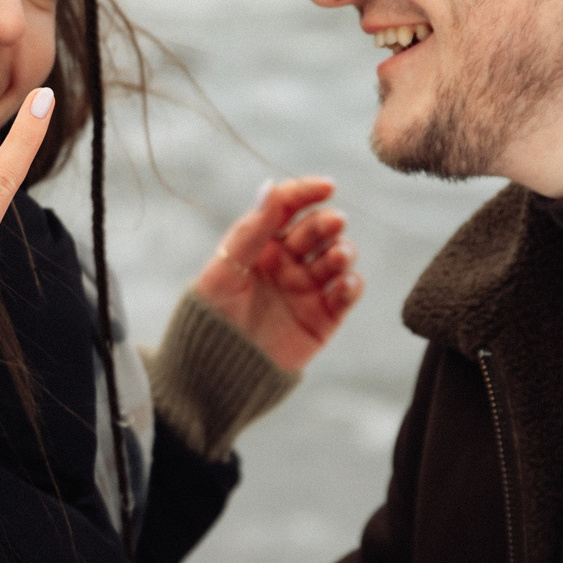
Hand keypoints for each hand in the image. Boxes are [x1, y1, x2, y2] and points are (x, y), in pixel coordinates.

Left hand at [189, 176, 361, 373]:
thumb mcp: (226, 269)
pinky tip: (345, 283)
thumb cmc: (210, 319)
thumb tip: (271, 187)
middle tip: (333, 223)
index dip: (307, 192)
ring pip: (337, 257)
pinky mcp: (323, 318)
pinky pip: (346, 294)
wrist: (215, 375)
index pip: (288, 208)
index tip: (326, 186)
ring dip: (343, 250)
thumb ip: (250, 231)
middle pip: (316, 229)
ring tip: (337, 256)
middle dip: (327, 222)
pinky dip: (352, 284)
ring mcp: (307, 289)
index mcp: (260, 244)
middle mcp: (286, 262)